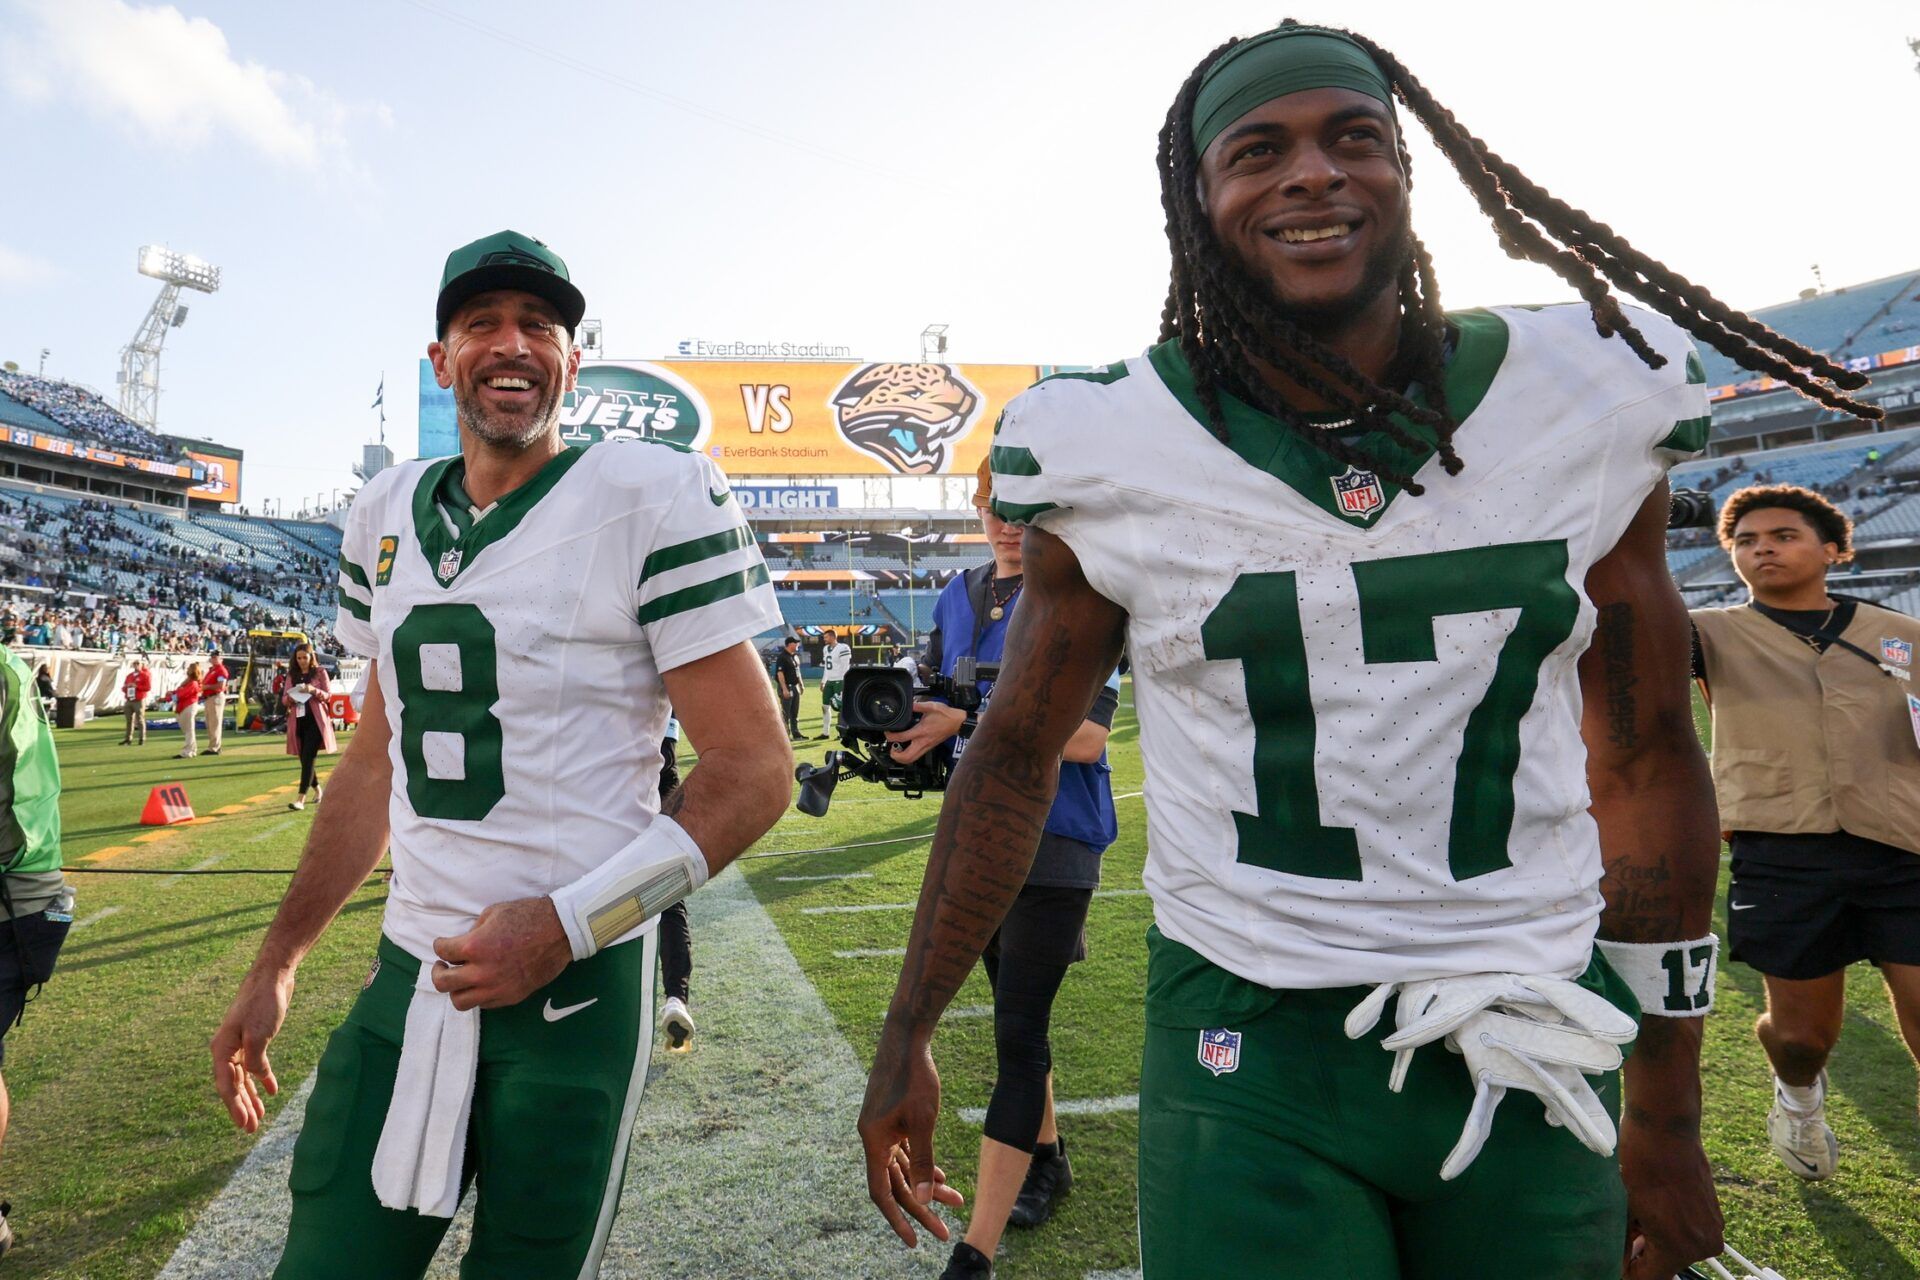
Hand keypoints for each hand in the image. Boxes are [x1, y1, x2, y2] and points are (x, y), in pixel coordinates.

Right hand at [211, 966, 293, 1131]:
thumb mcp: (258, 1033)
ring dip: (251, 1097)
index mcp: (222, 1049)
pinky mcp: (253, 1040)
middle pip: (233, 1085)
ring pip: (243, 1079)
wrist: (272, 977)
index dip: (234, 1107)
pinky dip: (262, 1080)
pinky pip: (255, 1067)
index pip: (227, 1085)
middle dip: (241, 1107)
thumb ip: (254, 1059)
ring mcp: (239, 1045)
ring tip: (258, 1117)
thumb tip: (254, 1079)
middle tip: (250, 1129)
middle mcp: (226, 1049)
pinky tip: (271, 1092)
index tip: (243, 1124)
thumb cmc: (263, 1002)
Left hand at [430, 896, 572, 1010]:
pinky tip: (482, 983)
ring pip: (460, 1001)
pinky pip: (484, 1004)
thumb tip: (463, 945)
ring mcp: (497, 988)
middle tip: (443, 966)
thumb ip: (473, 932)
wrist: (561, 931)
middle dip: (438, 972)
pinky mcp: (511, 997)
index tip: (443, 944)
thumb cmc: (528, 915)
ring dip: (455, 989)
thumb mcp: (493, 913)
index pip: (442, 951)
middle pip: (443, 983)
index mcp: (475, 947)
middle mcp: (482, 972)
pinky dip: (478, 994)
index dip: (440, 945)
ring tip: (460, 979)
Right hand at [859, 1019, 961, 1245]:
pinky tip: (942, 1175)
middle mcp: (873, 1137)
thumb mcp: (924, 1121)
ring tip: (956, 1201)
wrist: (908, 1036)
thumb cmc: (916, 1076)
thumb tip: (926, 1198)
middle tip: (944, 1231)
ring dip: (928, 1184)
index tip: (914, 1241)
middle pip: (896, 1184)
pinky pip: (905, 1151)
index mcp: (873, 1141)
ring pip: (904, 1167)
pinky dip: (923, 1164)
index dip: (898, 1219)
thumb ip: (923, 1160)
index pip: (882, 1192)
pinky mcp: (891, 1118)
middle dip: (922, 1208)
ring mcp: (882, 1128)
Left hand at [884, 701, 965, 765]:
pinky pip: (916, 756)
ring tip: (897, 750)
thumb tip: (909, 704)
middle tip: (891, 748)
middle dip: (895, 755)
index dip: (891, 736)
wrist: (957, 722)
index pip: (902, 738)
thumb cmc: (946, 715)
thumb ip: (918, 705)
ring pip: (911, 760)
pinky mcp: (929, 747)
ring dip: (901, 758)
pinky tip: (906, 748)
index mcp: (921, 731)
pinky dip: (908, 755)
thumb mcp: (931, 706)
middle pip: (906, 757)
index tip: (888, 733)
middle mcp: (923, 741)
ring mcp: (926, 746)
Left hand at [1619, 1113, 1722, 1278]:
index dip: (1629, 1271)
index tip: (1618, 1265)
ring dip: (1656, 1241)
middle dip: (1643, 1255)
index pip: (1651, 1277)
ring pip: (1678, 1248)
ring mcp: (1713, 1229)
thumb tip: (1621, 1259)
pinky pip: (1689, 1232)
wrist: (1664, 1130)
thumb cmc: (1640, 1164)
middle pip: (1667, 1265)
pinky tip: (1652, 1211)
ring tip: (1635, 1220)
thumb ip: (1626, 1242)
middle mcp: (1703, 1245)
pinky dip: (1671, 1228)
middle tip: (1622, 1241)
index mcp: (1679, 1248)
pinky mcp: (1715, 1214)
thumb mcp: (1625, 1209)